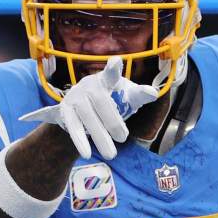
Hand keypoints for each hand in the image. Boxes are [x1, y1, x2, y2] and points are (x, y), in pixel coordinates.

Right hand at [19, 56, 159, 159]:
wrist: (86, 103)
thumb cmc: (113, 98)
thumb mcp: (128, 95)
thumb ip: (141, 94)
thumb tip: (153, 93)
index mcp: (106, 79)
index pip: (111, 73)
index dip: (113, 68)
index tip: (116, 62)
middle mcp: (89, 85)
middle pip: (101, 103)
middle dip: (113, 122)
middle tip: (124, 139)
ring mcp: (75, 97)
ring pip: (86, 117)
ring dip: (98, 136)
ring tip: (111, 155)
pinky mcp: (64, 110)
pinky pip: (71, 125)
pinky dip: (78, 139)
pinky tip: (85, 153)